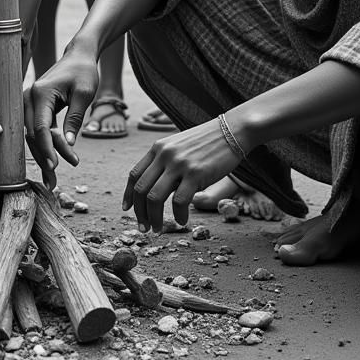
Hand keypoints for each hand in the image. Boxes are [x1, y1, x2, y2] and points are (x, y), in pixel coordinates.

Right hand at [22, 43, 99, 189]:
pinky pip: (35, 130)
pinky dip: (42, 146)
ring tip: (52, 179)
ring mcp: (28, 102)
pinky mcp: (33, 107)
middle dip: (43, 158)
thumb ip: (74, 118)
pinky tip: (49, 164)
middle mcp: (29, 97)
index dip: (47, 148)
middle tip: (54, 181)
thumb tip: (69, 144)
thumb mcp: (84, 94)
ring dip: (41, 156)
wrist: (78, 56)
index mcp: (41, 93)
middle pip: (32, 134)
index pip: (40, 127)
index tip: (55, 166)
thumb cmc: (83, 72)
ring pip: (30, 135)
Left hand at [122, 117, 242, 231]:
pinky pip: (179, 201)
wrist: (232, 130)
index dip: (128, 195)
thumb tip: (156, 190)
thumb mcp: (179, 146)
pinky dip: (178, 216)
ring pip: (155, 197)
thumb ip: (165, 164)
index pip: (134, 175)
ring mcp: (179, 164)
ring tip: (158, 229)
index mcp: (158, 148)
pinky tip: (182, 221)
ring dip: (153, 218)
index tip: (127, 210)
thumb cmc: (207, 142)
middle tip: (144, 227)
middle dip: (139, 212)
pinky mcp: (196, 173)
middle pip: (141, 189)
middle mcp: (164, 155)